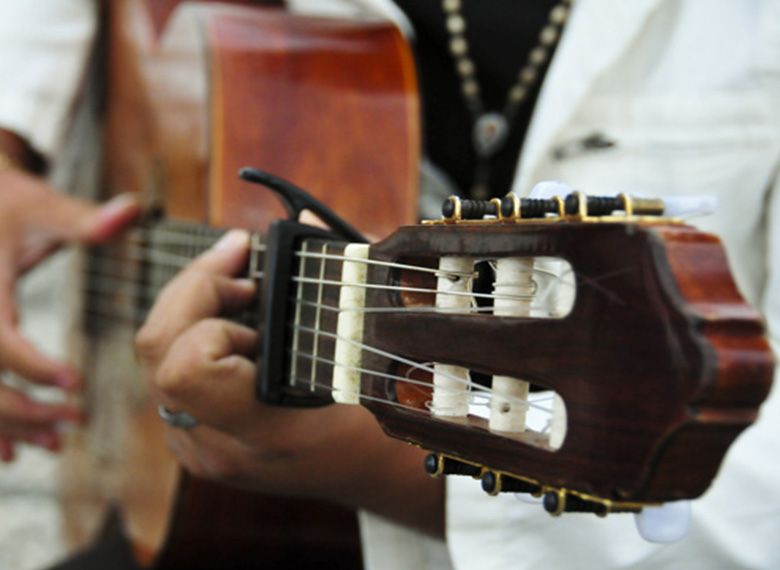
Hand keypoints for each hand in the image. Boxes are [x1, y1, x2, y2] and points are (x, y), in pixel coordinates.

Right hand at [0, 169, 140, 460]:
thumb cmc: (8, 205)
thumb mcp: (42, 206)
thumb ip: (85, 219)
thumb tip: (136, 209)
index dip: (33, 366)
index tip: (78, 386)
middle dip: (23, 409)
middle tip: (73, 424)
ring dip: (5, 425)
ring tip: (53, 442)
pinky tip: (11, 451)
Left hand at [136, 230, 443, 535]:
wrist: (375, 474)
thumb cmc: (382, 421)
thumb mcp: (366, 355)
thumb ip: (334, 285)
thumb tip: (300, 219)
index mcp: (261, 432)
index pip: (184, 367)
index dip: (209, 315)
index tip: (256, 289)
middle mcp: (218, 443)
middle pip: (156, 349)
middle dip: (194, 287)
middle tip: (241, 263)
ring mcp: (200, 445)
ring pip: (156, 356)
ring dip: (192, 304)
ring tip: (241, 287)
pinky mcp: (196, 435)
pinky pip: (170, 369)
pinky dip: (194, 329)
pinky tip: (235, 317)